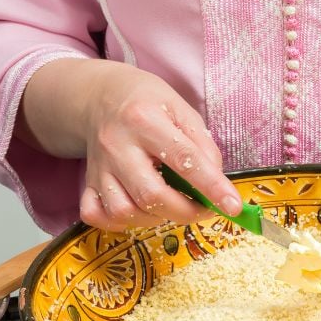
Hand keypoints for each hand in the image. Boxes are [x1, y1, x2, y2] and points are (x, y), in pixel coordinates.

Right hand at [17, 59, 241, 231]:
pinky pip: (97, 215)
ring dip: (156, 219)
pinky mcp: (87, 183)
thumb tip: (219, 184)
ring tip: (172, 205)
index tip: (232, 206)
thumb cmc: (147, 103)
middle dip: (186, 212)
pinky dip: (120, 223)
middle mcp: (117, 145)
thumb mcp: (182, 110)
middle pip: (152, 195)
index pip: (184, 159)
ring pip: (124, 211)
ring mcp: (99, 167)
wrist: (99, 97)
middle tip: (204, 208)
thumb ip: (204, 146)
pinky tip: (140, 210)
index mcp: (145, 119)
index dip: (212, 187)